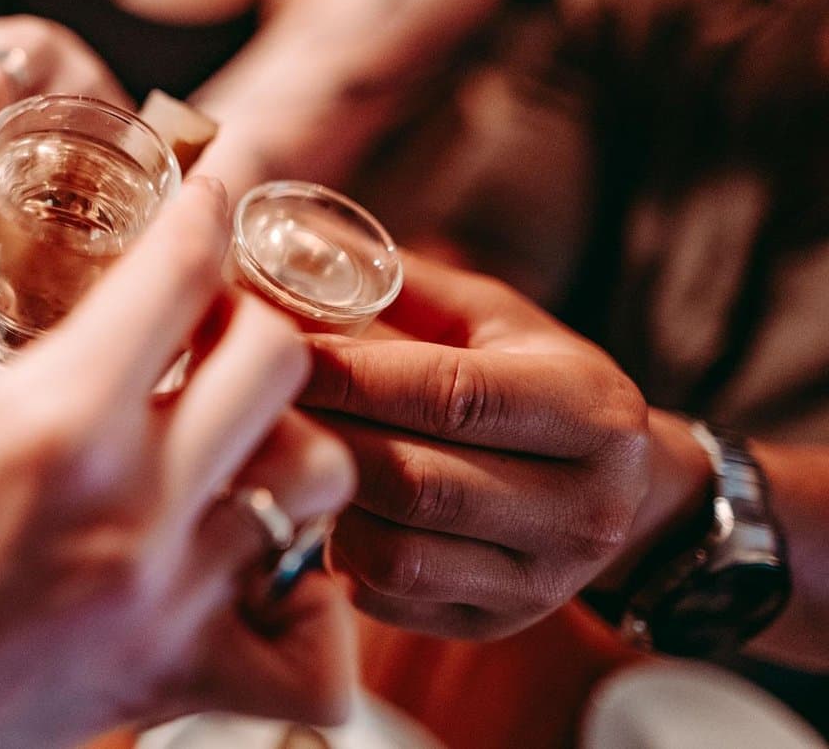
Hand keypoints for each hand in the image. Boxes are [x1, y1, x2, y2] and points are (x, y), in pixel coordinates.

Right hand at [0, 122, 356, 747]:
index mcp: (56, 418)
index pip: (183, 269)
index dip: (208, 199)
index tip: (214, 177)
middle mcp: (136, 505)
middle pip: (279, 357)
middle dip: (249, 310)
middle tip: (202, 314)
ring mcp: (170, 600)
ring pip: (317, 481)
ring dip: (287, 433)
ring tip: (226, 426)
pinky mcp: (179, 679)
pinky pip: (315, 655)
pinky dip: (308, 604)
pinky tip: (253, 562)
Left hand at [301, 254, 650, 639]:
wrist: (620, 493)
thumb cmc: (532, 377)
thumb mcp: (492, 317)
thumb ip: (402, 285)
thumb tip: (291, 251)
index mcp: (591, 412)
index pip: (453, 395)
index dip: (354, 375)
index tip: (280, 350)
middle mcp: (583, 509)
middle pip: (417, 481)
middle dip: (325, 436)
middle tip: (254, 405)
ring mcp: (541, 582)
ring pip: (396, 552)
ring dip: (325, 502)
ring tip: (281, 454)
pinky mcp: (496, 624)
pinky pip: (389, 599)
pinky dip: (340, 553)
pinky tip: (322, 509)